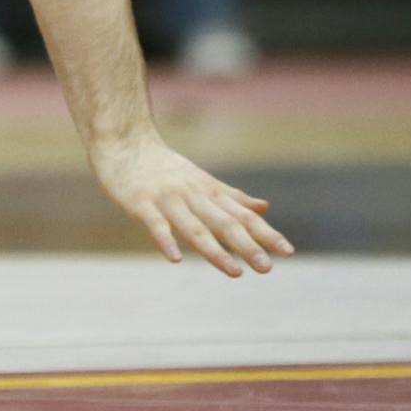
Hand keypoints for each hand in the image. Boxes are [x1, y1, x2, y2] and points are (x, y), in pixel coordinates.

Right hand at [91, 132, 293, 276]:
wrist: (123, 138)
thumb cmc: (163, 165)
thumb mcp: (202, 179)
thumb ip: (232, 197)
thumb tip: (264, 207)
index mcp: (207, 191)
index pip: (241, 215)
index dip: (265, 232)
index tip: (288, 252)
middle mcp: (191, 195)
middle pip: (222, 222)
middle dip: (245, 245)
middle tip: (267, 268)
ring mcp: (166, 198)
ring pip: (193, 226)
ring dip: (214, 250)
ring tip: (234, 272)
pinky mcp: (140, 202)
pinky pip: (155, 223)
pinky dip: (165, 239)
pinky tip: (175, 258)